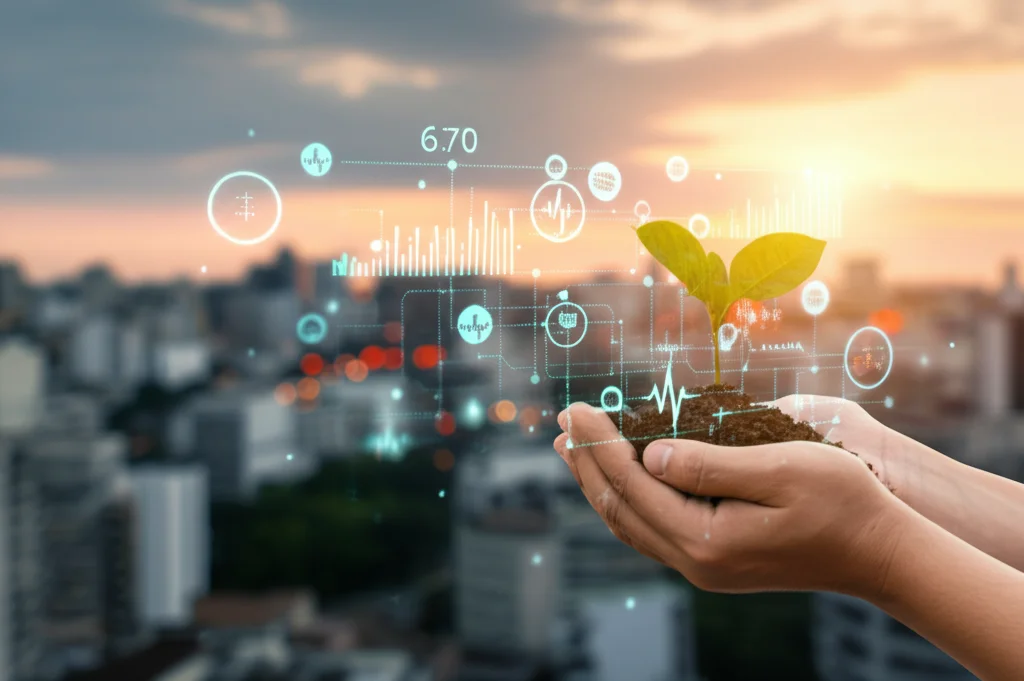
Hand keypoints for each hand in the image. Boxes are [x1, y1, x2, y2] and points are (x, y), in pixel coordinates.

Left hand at [553, 403, 907, 598]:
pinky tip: (623, 478)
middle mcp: (695, 562)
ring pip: (632, 522)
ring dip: (601, 482)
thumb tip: (648, 455)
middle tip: (562, 423)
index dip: (599, 444)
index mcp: (705, 539)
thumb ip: (709, 463)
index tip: (576, 408)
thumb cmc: (841, 502)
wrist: (880, 553)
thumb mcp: (780, 469)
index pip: (631, 484)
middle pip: (620, 508)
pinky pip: (653, 529)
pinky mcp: (714, 562)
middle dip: (587, 463)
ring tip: (575, 449)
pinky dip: (628, 498)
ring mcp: (704, 567)